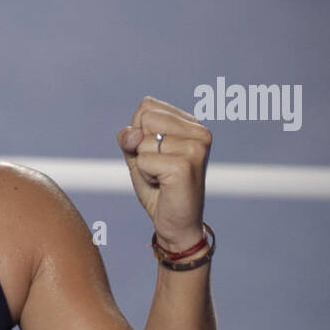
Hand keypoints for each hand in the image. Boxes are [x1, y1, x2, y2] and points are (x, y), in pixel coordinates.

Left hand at [116, 96, 211, 250]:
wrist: (176, 224)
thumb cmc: (158, 187)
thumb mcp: (137, 155)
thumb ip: (129, 137)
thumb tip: (132, 133)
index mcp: (191, 124)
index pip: (147, 106)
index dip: (139, 132)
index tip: (155, 154)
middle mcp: (200, 131)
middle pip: (144, 119)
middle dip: (140, 146)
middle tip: (158, 168)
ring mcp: (195, 147)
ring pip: (142, 142)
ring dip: (143, 164)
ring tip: (161, 178)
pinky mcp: (185, 165)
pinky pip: (143, 160)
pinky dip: (145, 176)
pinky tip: (163, 185)